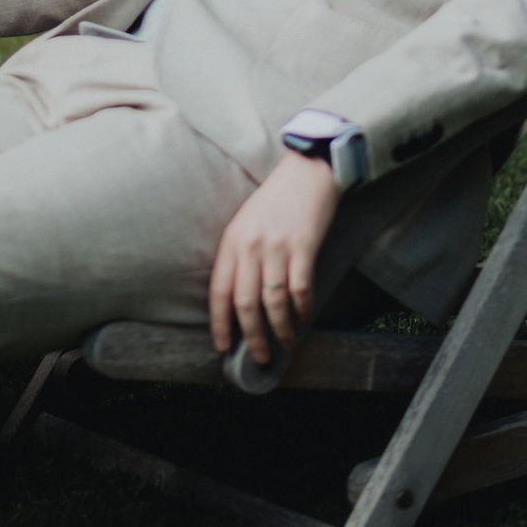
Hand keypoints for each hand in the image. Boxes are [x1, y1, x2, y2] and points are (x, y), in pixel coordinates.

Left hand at [209, 151, 340, 364]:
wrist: (307, 170)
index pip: (218, 291)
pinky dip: (301, 309)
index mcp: (231, 241)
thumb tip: (239, 300)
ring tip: (284, 345)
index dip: (219, 323)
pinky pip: (300, 289)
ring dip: (279, 330)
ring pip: (272, 302)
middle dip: (251, 336)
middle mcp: (250, 246)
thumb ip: (240, 255)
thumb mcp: (246, 223)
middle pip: (245, 303)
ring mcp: (277, 246)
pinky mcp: (304, 245)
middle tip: (259, 357)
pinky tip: (303, 318)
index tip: (222, 346)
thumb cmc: (276, 199)